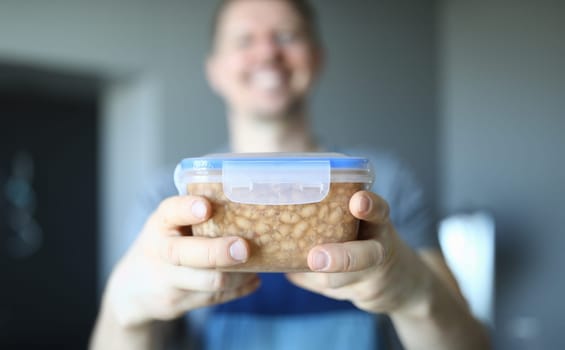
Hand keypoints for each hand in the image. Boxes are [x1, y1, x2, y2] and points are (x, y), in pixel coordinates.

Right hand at [104, 195, 259, 327]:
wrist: (132, 288)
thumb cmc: (164, 243)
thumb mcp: (170, 224)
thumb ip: (197, 216)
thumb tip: (247, 203)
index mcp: (161, 223)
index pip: (170, 212)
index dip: (187, 209)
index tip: (206, 207)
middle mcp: (161, 251)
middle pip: (188, 254)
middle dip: (218, 252)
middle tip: (244, 248)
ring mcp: (168, 282)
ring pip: (209, 282)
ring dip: (239, 274)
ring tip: (257, 263)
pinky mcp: (177, 304)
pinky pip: (215, 298)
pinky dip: (239, 288)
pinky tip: (252, 279)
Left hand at [286, 191, 430, 313]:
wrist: (399, 282)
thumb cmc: (368, 239)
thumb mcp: (365, 222)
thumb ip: (336, 216)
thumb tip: (286, 215)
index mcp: (379, 225)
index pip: (380, 212)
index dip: (370, 206)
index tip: (358, 201)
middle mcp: (379, 251)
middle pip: (365, 256)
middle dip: (341, 258)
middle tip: (316, 259)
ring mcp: (371, 279)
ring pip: (339, 281)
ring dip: (316, 275)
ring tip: (295, 267)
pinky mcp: (360, 296)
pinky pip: (326, 289)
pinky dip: (308, 280)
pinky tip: (294, 273)